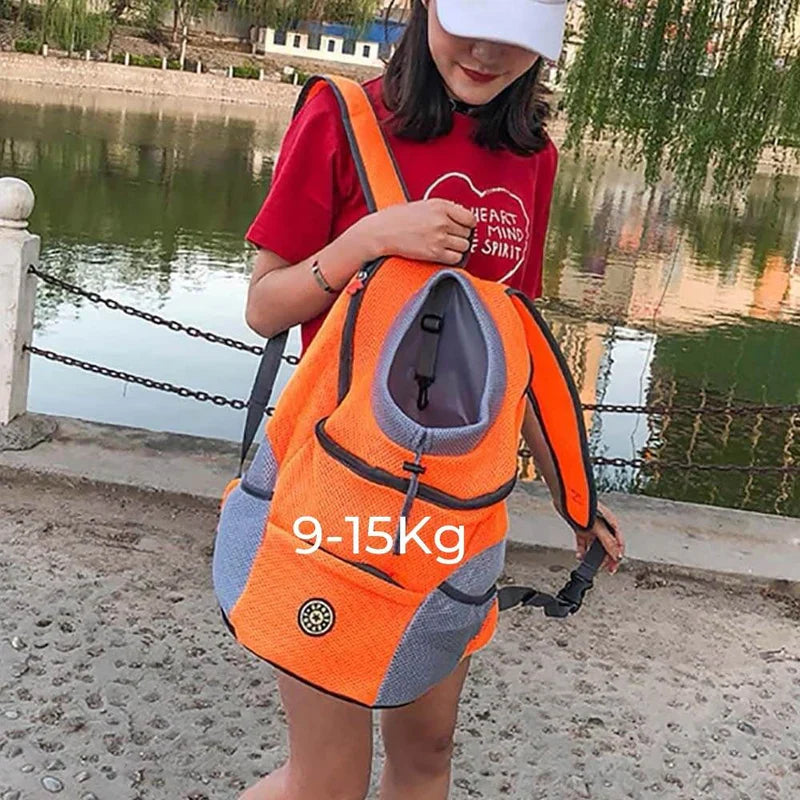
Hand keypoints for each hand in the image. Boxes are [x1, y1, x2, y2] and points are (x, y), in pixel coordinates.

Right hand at [354, 199, 476, 264]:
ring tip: (446, 245)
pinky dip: (452, 258)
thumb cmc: (398, 218)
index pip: (470, 218)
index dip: (468, 224)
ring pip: (464, 246)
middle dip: (460, 236)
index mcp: (441, 206)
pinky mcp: (434, 253)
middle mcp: (442, 221)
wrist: (382, 231)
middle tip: (450, 237)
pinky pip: (456, 258)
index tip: (463, 227)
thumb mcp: (424, 205)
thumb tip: (461, 218)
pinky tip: (443, 254)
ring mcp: (439, 238)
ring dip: (457, 248)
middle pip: (467, 233)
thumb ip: (444, 210)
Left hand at [574, 501, 624, 573]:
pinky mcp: (581, 529)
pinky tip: (580, 555)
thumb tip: (616, 555)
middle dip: (605, 558)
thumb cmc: (583, 507)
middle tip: (604, 568)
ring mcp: (592, 528)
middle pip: (607, 545)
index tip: (613, 567)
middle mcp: (602, 526)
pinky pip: (583, 543)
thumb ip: (607, 542)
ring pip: (595, 545)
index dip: (617, 555)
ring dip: (593, 555)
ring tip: (591, 563)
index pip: (618, 543)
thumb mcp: (598, 528)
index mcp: (611, 523)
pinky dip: (582, 550)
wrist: (565, 499)